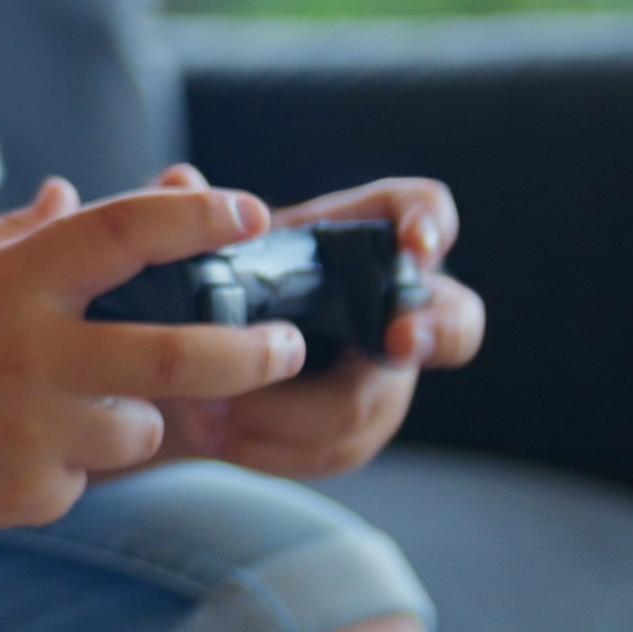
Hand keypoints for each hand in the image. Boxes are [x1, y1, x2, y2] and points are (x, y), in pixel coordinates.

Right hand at [0, 177, 311, 528]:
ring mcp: (26, 432)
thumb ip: (21, 237)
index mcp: (11, 279)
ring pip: (139, 429)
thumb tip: (80, 198)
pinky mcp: (20, 495)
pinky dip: (65, 462)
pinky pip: (81, 477)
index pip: (128, 234)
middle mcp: (29, 354)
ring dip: (136, 415)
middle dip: (251, 351)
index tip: (251, 214)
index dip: (199, 220)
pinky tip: (0, 444)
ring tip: (81, 402)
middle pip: (178, 355)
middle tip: (287, 345)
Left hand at [145, 167, 488, 478]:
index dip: (430, 224)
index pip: (421, 211)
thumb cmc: (215, 282)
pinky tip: (223, 438)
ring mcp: (384, 373)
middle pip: (452, 322)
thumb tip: (180, 181)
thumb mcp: (194, 245)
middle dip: (433, 332)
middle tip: (397, 340)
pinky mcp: (360, 428)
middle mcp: (390, 304)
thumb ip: (187, 213)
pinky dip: (275, 449)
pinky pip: (338, 450)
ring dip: (290, 414)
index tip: (415, 245)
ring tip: (212, 408)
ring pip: (370, 404)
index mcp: (359, 236)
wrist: (192, 362)